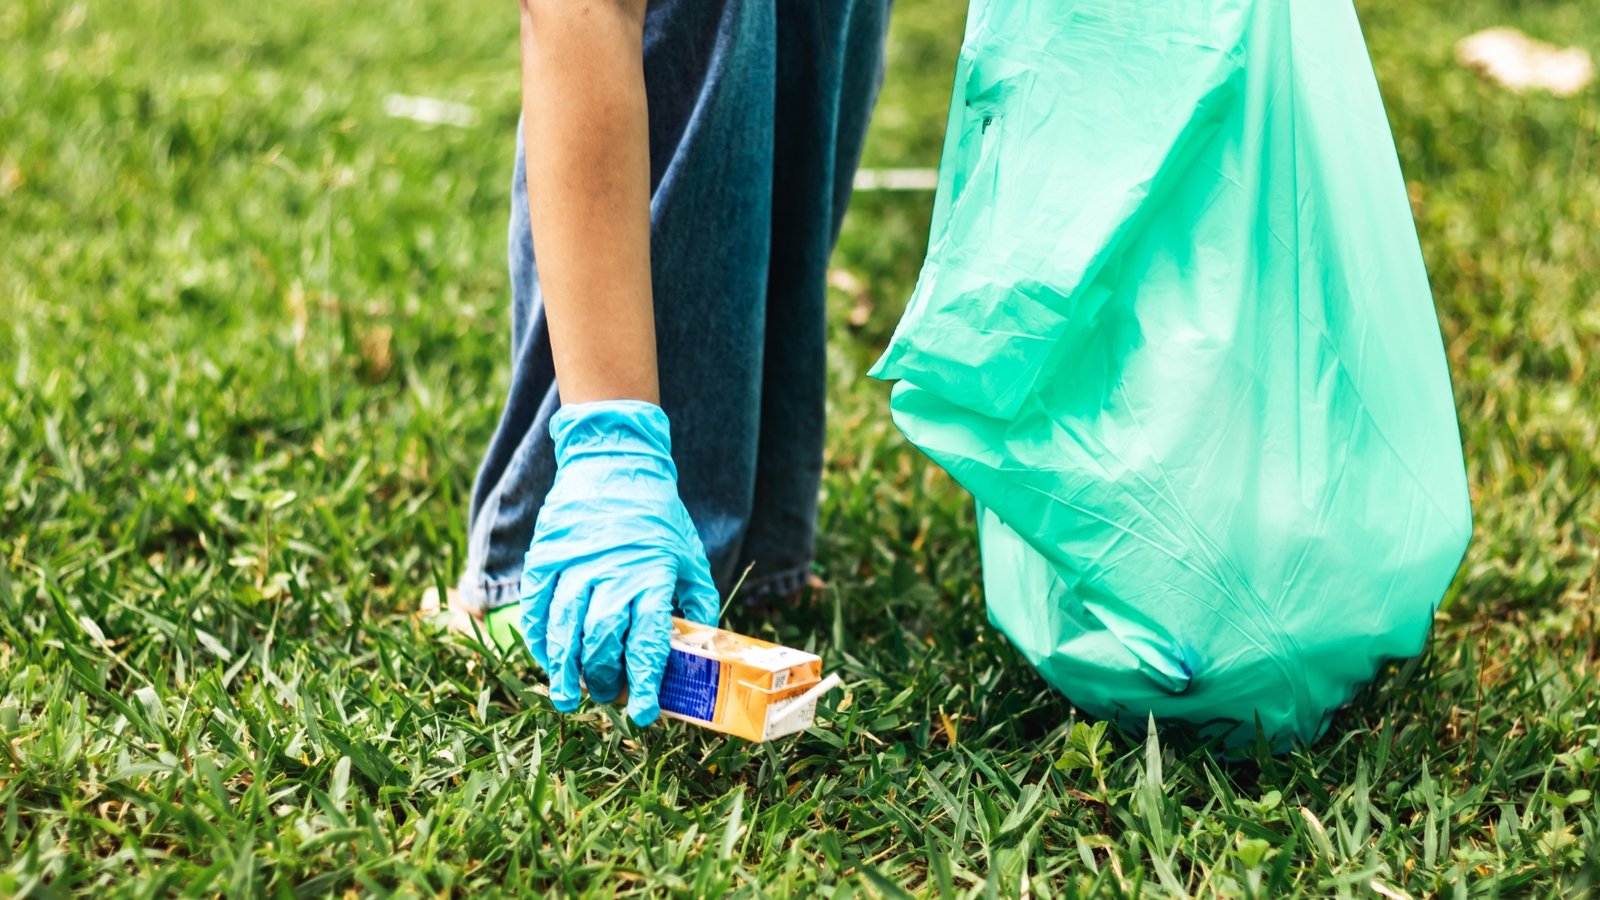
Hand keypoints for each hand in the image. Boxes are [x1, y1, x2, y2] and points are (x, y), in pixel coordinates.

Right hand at [519, 400, 719, 724]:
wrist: (612, 462)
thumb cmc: (657, 514)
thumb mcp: (689, 555)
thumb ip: (696, 602)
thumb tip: (701, 649)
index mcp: (651, 577)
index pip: (647, 643)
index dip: (644, 685)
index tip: (643, 715)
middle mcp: (610, 574)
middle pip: (601, 643)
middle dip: (604, 680)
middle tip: (608, 696)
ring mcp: (573, 566)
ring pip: (564, 631)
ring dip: (565, 670)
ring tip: (567, 697)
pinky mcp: (546, 557)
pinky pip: (537, 607)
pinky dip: (539, 638)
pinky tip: (546, 658)